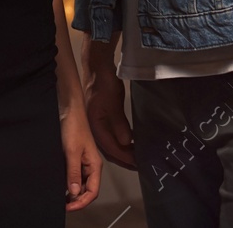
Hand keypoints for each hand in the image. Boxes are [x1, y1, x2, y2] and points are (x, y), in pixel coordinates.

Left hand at [61, 100, 102, 210]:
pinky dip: (68, 182)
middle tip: (63, 205)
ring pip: (80, 183)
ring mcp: (83, 161)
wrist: (68, 109)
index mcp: (95, 165)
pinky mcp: (74, 157)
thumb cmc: (73, 126)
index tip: (68, 207)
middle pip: (87, 190)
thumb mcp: (72, 151)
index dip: (81, 202)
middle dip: (77, 200)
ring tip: (61, 198)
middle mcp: (91, 165)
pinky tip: (60, 185)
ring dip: (72, 192)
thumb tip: (74, 193)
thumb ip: (73, 172)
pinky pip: (74, 175)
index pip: (92, 191)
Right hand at [84, 42, 134, 169]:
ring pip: (110, 143)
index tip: (138, 163)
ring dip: (123, 151)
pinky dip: (120, 142)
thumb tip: (126, 142)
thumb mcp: (113, 102)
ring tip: (136, 157)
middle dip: (123, 158)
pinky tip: (129, 142)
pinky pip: (111, 135)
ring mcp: (97, 122)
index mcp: (94, 125)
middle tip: (139, 165)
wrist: (97, 67)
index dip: (124, 157)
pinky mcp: (101, 117)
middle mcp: (94, 127)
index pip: (110, 147)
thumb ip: (119, 123)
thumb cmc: (104, 83)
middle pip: (108, 149)